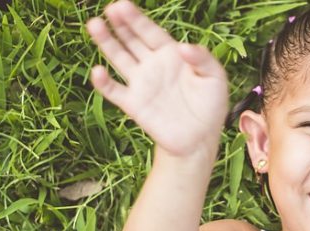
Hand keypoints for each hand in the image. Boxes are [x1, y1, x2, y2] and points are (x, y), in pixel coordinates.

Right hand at [86, 0, 228, 156]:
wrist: (201, 138)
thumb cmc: (210, 105)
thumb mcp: (215, 77)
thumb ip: (203, 58)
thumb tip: (184, 46)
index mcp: (171, 54)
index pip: (150, 32)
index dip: (137, 19)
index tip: (122, 5)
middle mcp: (152, 65)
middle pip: (131, 40)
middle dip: (120, 25)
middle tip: (110, 9)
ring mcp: (141, 83)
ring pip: (118, 58)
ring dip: (106, 42)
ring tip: (94, 25)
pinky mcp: (133, 104)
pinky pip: (114, 90)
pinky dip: (104, 82)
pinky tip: (98, 71)